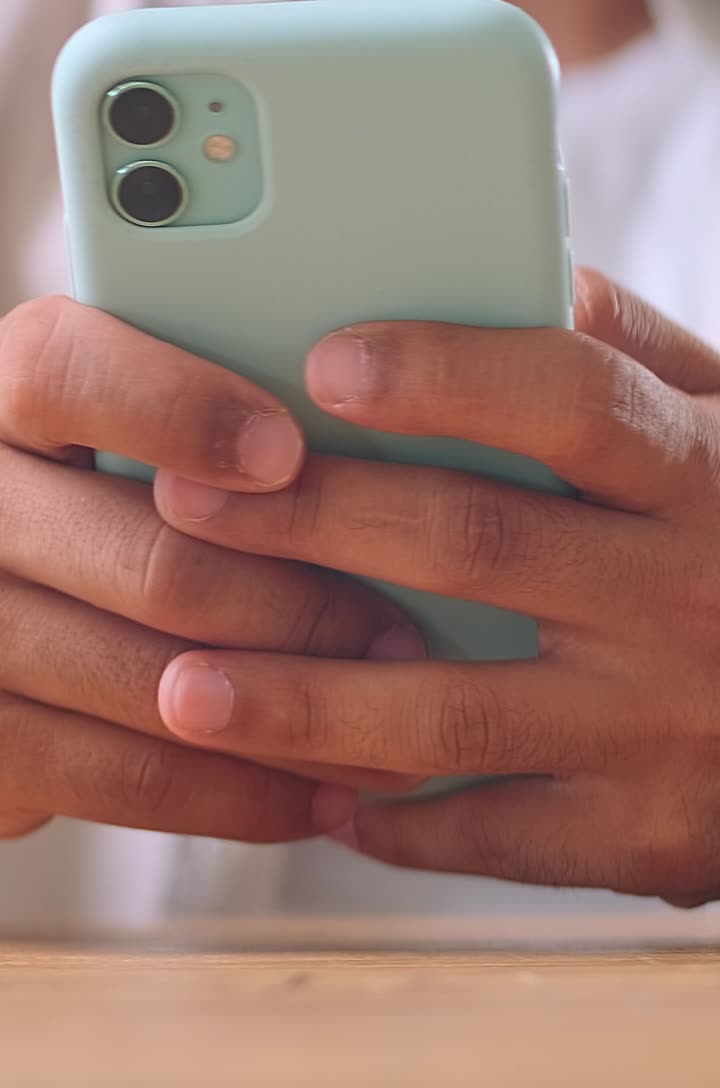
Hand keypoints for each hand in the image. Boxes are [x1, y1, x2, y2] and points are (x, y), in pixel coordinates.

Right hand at [0, 296, 421, 844]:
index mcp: (5, 393)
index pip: (64, 375)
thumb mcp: (131, 414)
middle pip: (144, 558)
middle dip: (296, 607)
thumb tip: (378, 396)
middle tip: (399, 636)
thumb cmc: (107, 490)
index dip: (179, 410)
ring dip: (290, 714)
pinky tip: (317, 792)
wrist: (10, 587)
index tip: (287, 452)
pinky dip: (232, 795)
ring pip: (146, 684)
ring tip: (395, 725)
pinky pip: (118, 782)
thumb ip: (209, 397)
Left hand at [155, 269, 719, 906]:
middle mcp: (683, 592)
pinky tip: (311, 798)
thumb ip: (637, 350)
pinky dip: (398, 824)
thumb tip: (528, 272)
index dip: (448, 376)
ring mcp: (662, 724)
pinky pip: (499, 832)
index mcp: (703, 471)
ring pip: (457, 711)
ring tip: (186, 688)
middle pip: (476, 545)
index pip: (573, 401)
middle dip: (316, 522)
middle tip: (183, 501)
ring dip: (310, 702)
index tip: (322, 361)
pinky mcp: (649, 834)